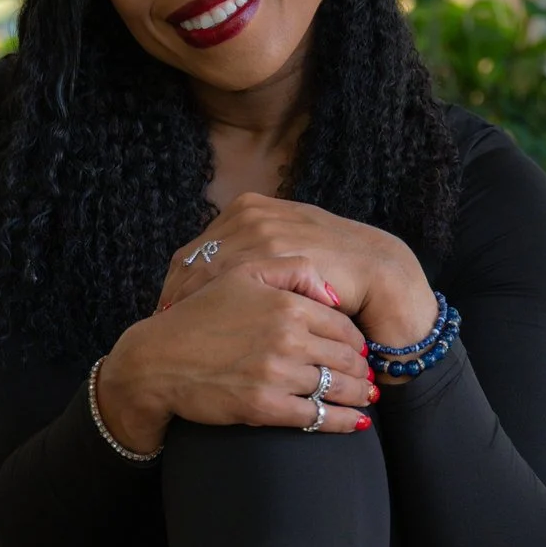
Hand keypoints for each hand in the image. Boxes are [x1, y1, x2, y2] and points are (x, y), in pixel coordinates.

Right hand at [99, 269, 377, 448]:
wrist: (157, 360)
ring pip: (336, 388)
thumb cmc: (199, 316)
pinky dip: (340, 422)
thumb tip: (333, 293)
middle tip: (368, 378)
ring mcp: (276, 374)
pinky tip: (354, 423)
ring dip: (357, 397)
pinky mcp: (264, 406)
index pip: (342, 325)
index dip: (357, 341)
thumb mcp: (241, 274)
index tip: (361, 351)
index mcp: (286, 304)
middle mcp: (287, 338)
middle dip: (362, 371)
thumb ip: (292, 269)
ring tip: (364, 399)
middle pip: (346, 358)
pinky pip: (316, 417)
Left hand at [158, 196, 437, 349]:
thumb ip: (249, 259)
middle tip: (163, 329)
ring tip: (181, 336)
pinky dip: (220, 311)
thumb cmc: (332, 274)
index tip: (165, 314)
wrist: (383, 277)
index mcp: (249, 210)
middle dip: (177, 299)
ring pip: (209, 274)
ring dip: (193, 306)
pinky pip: (235, 285)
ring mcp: (266, 231)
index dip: (177, 287)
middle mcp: (253, 215)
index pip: (194, 252)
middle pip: (193, 262)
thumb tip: (204, 285)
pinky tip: (214, 334)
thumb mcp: (283, 257)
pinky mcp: (281, 253)